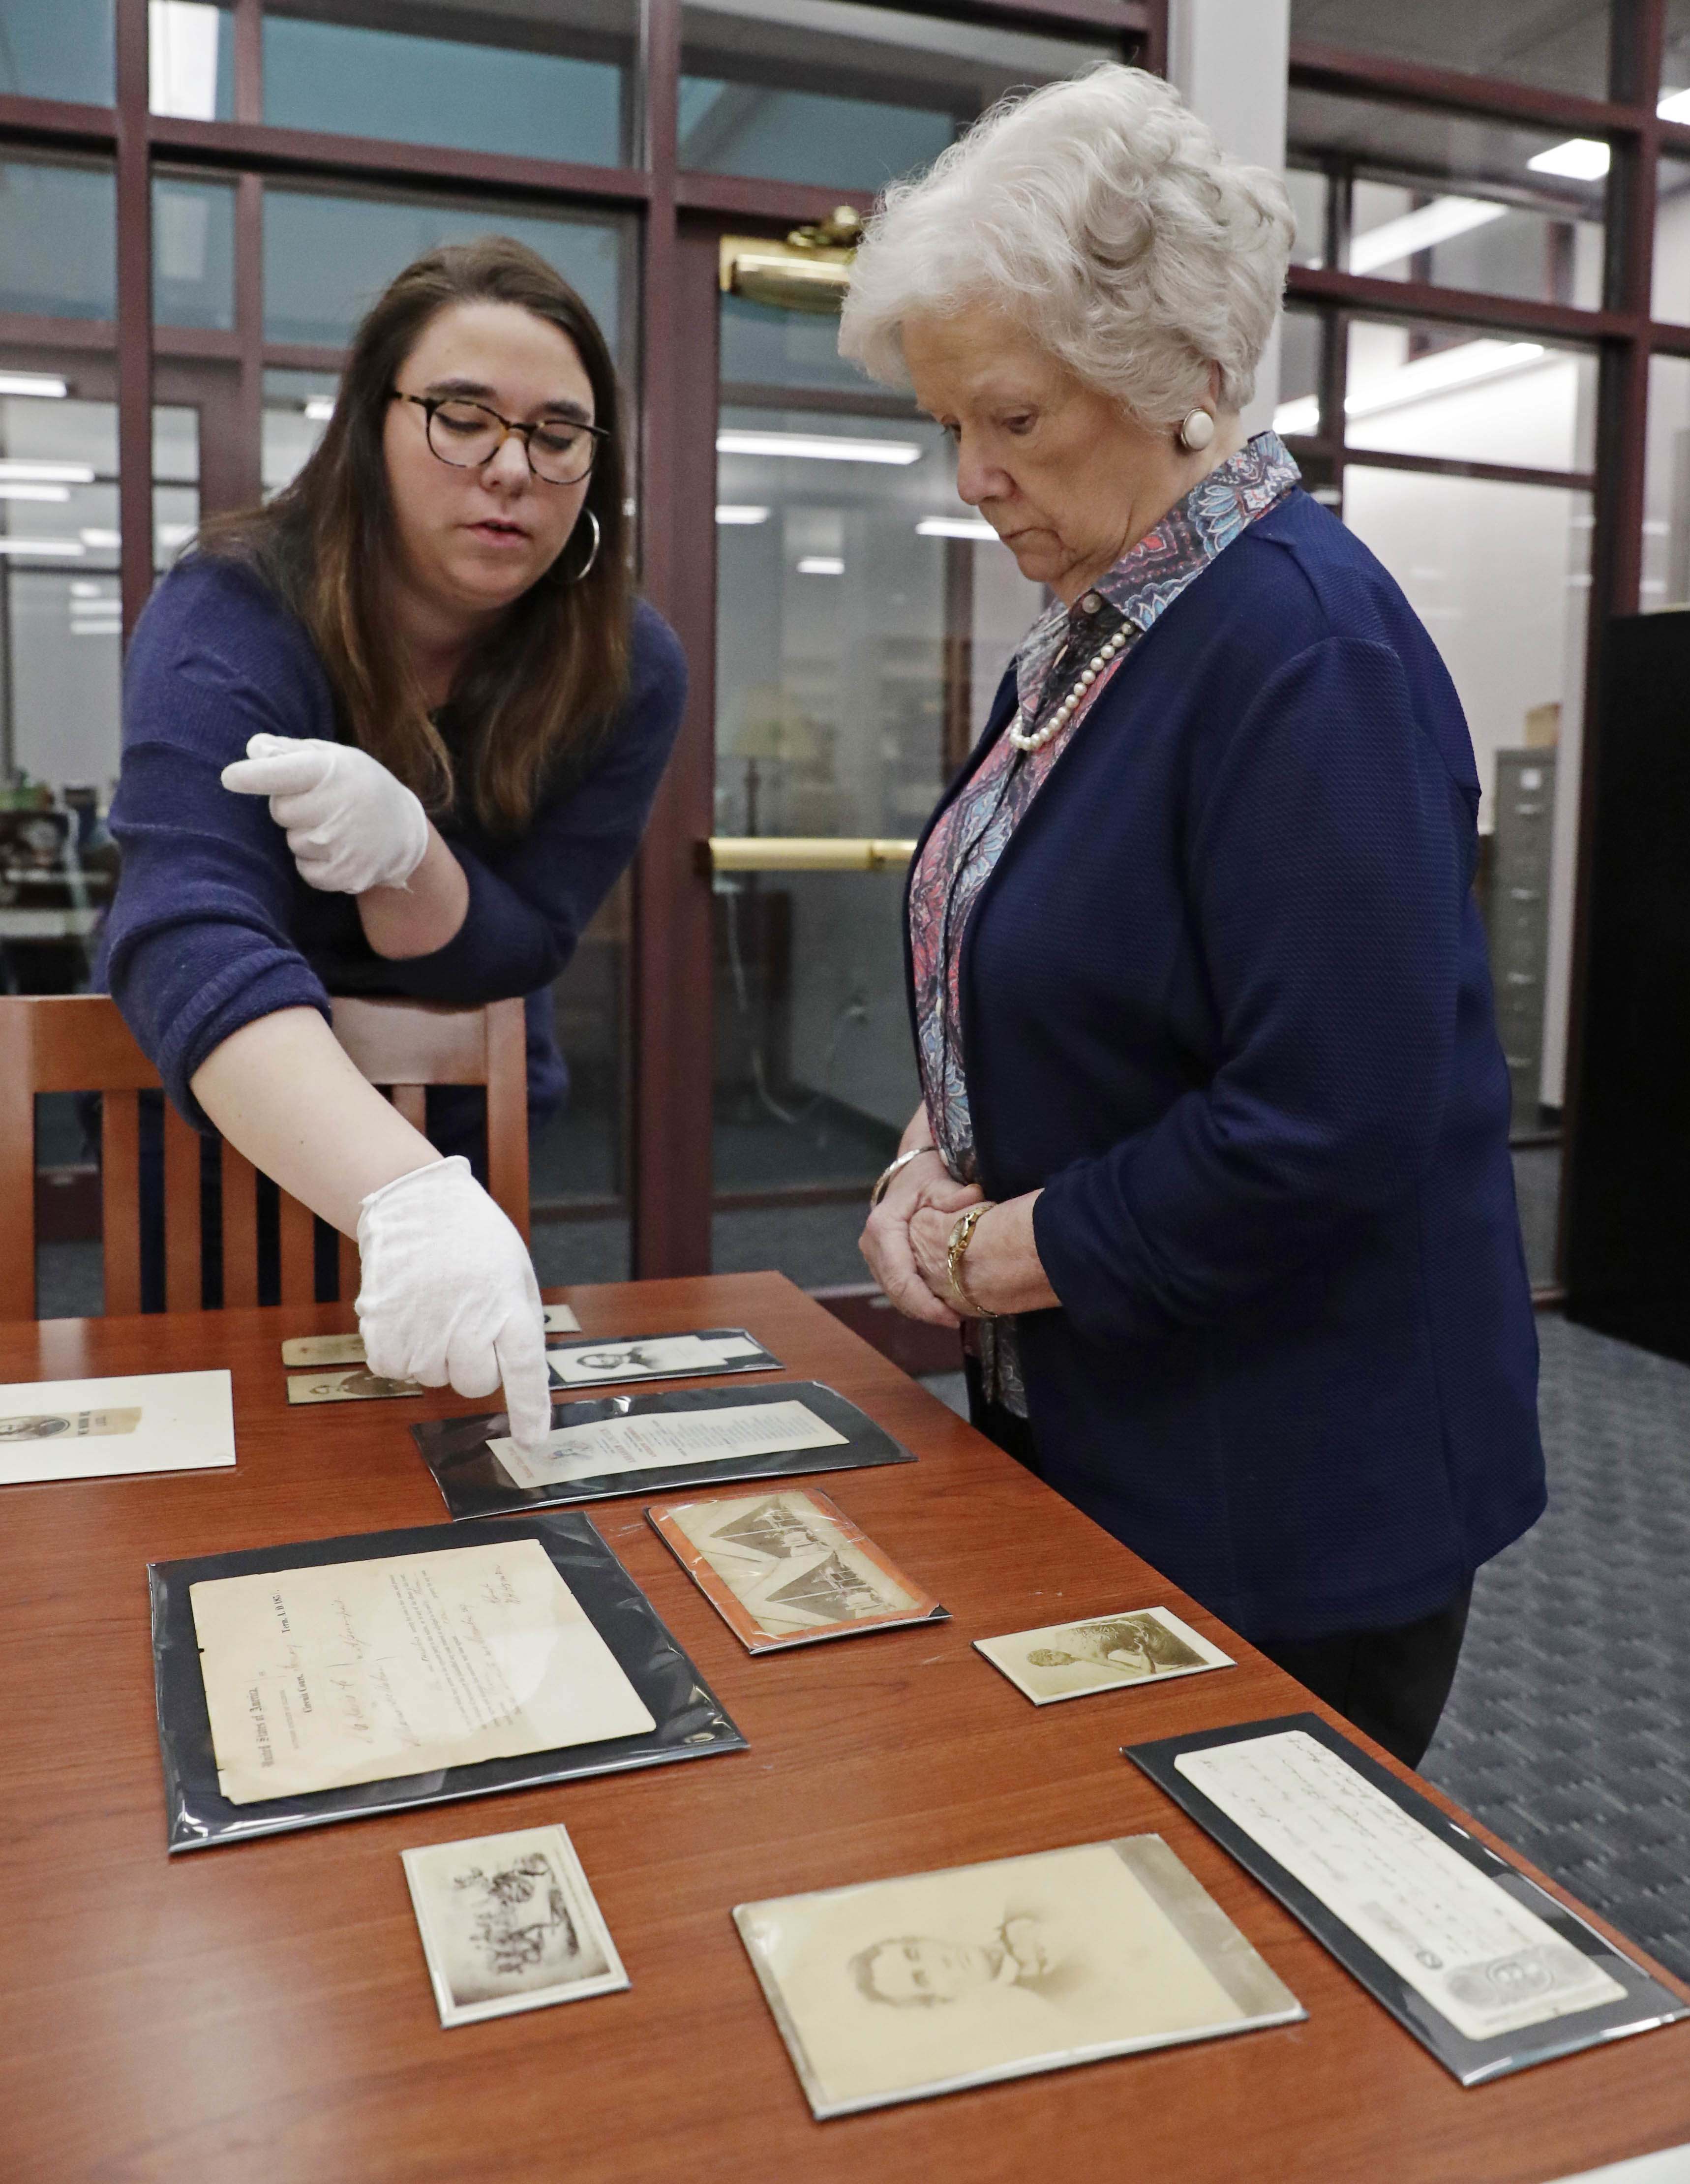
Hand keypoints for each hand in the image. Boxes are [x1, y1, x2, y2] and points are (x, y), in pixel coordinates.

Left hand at [221, 732, 429, 895]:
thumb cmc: (359, 785)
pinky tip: (337, 848)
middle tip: (321, 803)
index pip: (280, 773)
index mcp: (331, 771)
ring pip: (293, 841)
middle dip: (292, 807)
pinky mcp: (343, 874)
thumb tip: (253, 750)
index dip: (252, 776)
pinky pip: (305, 868)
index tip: (229, 777)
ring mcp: (340, 844)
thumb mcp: (333, 757)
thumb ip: (290, 751)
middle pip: (280, 810)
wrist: (404, 830)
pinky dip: (315, 861)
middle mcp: (336, 807)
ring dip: (306, 835)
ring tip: (335, 827)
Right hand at [355, 1156, 552, 1451]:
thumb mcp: (515, 1270)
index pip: (524, 1371)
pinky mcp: (383, 1328)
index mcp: (507, 1306)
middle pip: (475, 1384)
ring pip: (433, 1378)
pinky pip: (394, 1371)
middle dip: (475, 1365)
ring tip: (434, 1308)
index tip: (532, 1441)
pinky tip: (406, 1317)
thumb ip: (519, 1321)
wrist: (415, 1203)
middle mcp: (467, 1322)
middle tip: (466, 1324)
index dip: (529, 1410)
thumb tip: (518, 1372)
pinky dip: (400, 1354)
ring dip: (435, 1356)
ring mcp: (422, 1328)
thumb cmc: (472, 1237)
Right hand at [859, 1149, 979, 1326]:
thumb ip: (954, 1195)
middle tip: (956, 1320)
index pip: (900, 1279)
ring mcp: (873, 1255)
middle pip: (896, 1292)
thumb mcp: (939, 1181)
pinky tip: (941, 1304)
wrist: (910, 1170)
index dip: (924, 1304)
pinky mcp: (881, 1261)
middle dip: (925, 1311)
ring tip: (952, 1315)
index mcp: (883, 1228)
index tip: (952, 1317)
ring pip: (895, 1294)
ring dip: (921, 1309)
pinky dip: (917, 1300)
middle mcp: (871, 1245)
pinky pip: (897, 1288)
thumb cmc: (925, 1175)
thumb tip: (974, 1200)